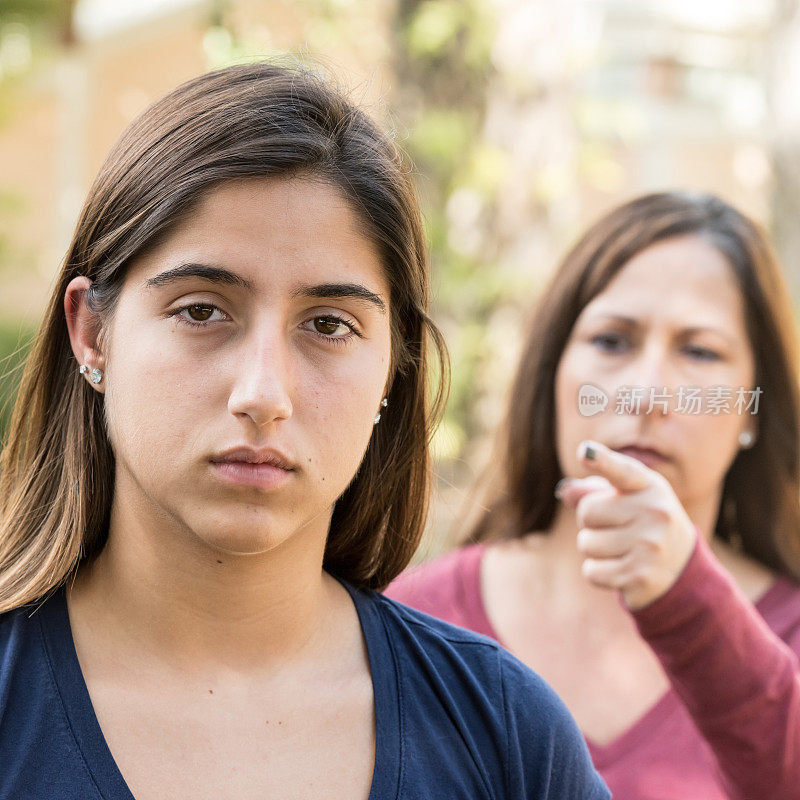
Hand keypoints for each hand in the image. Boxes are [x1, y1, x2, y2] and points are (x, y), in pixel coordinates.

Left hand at [556, 440, 697, 609]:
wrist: (680, 567)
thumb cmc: (641, 522)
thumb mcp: (626, 499)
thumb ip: (593, 491)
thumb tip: (565, 491)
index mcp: (649, 486)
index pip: (622, 471)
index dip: (602, 461)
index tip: (585, 452)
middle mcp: (655, 513)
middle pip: (587, 512)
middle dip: (591, 522)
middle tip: (616, 528)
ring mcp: (650, 546)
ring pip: (586, 544)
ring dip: (594, 549)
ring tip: (621, 548)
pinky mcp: (640, 576)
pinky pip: (591, 572)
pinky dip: (598, 572)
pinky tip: (620, 568)